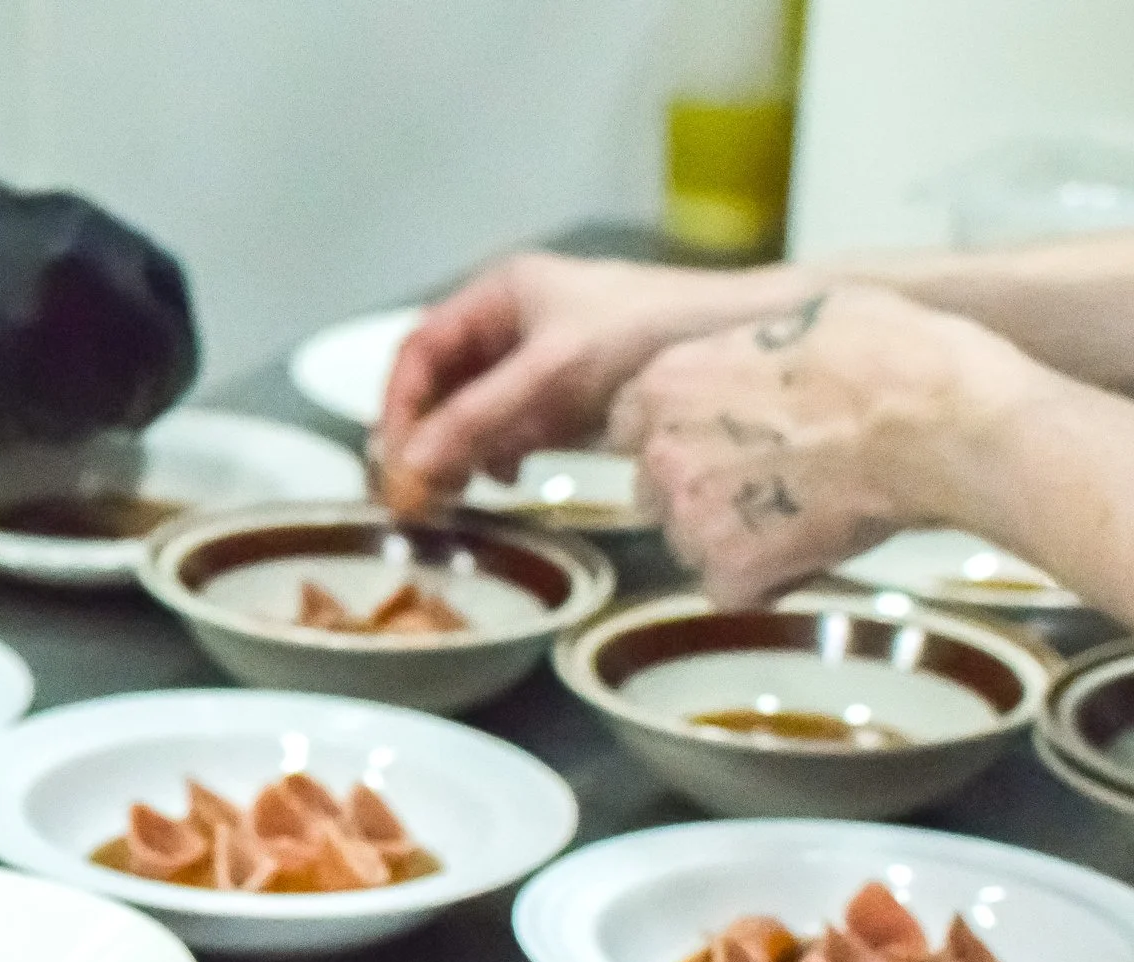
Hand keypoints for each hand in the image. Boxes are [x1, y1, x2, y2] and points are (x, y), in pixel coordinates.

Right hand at [0, 160, 197, 440]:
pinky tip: (53, 425)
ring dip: (117, 412)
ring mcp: (57, 327)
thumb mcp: (25, 218)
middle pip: (158, 347)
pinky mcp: (21, 376)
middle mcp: (87, 273)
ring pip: (121, 389)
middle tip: (141, 409)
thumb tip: (119, 309)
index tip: (165, 356)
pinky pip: (70, 415)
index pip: (168, 287)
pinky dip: (72, 427)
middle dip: (159, 384)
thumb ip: (82, 257)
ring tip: (95, 422)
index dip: (174, 331)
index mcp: (90, 228)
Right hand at [372, 253, 818, 515]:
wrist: (739, 340)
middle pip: (442, 384)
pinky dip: (498, 458)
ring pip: (474, 412)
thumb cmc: (646, 334)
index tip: (394, 460)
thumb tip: (409, 467)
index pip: (420, 349)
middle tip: (415, 491)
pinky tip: (505, 480)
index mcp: (500, 295)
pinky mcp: (572, 400)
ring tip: (453, 493)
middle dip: (424, 435)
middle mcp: (514, 325)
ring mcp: (543, 364)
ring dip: (456, 452)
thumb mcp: (552, 372)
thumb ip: (479, 418)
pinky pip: (513, 431)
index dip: (398, 404)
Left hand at [608, 287, 1035, 606]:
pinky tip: (809, 551)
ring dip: (731, 538)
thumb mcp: (800, 317)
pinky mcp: (731, 568)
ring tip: (800, 514)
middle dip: (699, 490)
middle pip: (653, 488)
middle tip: (768, 482)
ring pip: (688, 544)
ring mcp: (692, 514)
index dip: (674, 435)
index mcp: (667, 380)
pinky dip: (765, 582)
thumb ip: (744, 352)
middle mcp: (662, 449)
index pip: (629, 423)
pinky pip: (729, 590)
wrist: (939, 419)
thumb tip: (754, 363)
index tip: (716, 440)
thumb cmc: (889, 357)